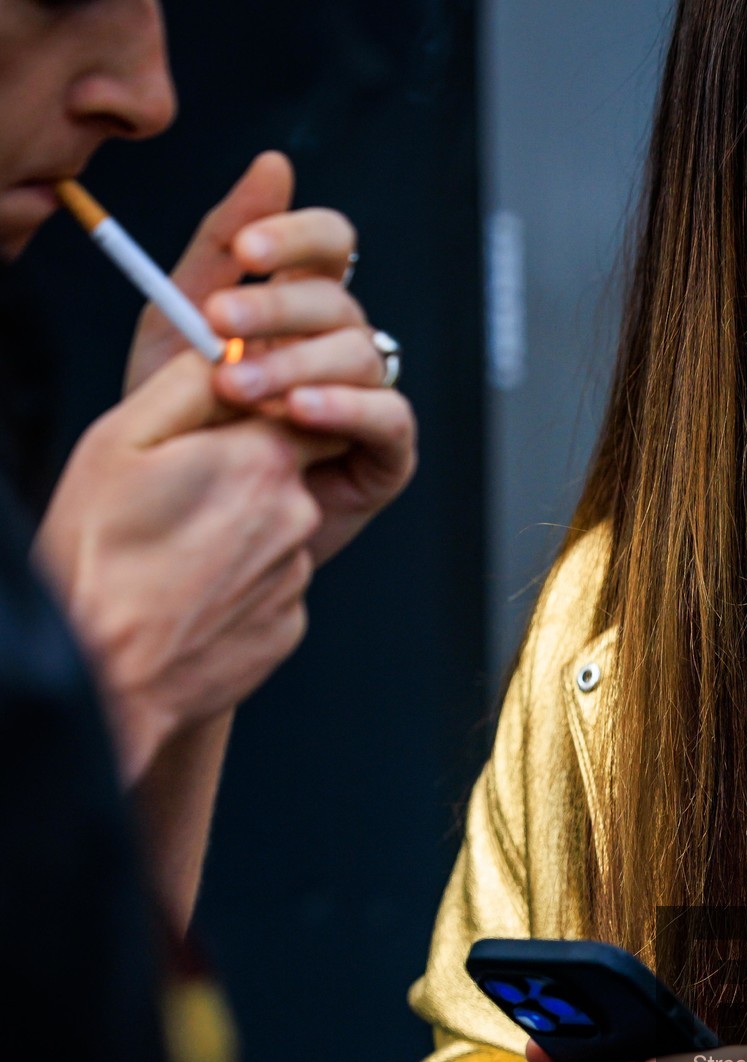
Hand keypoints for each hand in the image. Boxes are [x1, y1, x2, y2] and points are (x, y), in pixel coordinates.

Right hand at [34, 351, 333, 782]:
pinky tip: (187, 597)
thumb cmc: (98, 554)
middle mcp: (296, 516)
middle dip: (238, 474)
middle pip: (283, 470)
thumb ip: (188, 384)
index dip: (248, 411)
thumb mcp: (121, 440)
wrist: (107, 672)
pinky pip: (268, 587)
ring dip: (234, 533)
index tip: (211, 426)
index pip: (290, 406)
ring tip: (170, 556)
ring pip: (274, 531)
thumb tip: (227, 352)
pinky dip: (235, 585)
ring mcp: (296, 577)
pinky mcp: (290, 626)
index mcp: (262, 460)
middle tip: (172, 498)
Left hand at [125, 152, 415, 567]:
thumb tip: (275, 164)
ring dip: (296, 364)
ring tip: (239, 389)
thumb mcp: (179, 316)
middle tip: (220, 324)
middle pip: (339, 300)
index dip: (299, 235)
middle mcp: (340, 346)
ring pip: (359, 356)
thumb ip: (221, 241)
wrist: (178, 509)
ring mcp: (368, 399)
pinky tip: (299, 413)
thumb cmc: (182, 415)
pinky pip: (388, 417)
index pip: (330, 245)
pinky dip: (345, 409)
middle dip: (277, 307)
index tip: (248, 247)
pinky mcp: (386, 455)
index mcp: (300, 304)